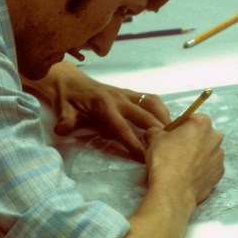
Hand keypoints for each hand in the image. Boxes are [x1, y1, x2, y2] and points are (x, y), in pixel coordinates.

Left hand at [23, 61, 168, 158]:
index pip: (122, 128)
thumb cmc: (67, 99)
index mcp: (103, 105)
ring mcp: (125, 93)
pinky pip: (149, 98)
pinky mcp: (129, 92)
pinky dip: (160, 109)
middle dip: (158, 130)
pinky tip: (167, 121)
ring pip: (151, 102)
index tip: (145, 156)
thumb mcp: (62, 111)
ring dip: (164, 117)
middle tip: (172, 146)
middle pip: (144, 114)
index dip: (134, 143)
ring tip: (175, 134)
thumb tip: (62, 130)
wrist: (68, 80)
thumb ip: (65, 121)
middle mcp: (118, 97)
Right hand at [144, 114, 223, 205]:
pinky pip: (209, 168)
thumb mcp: (154, 138)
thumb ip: (156, 130)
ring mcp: (219, 157)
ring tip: (181, 165)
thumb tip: (155, 132)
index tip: (170, 137)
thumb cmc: (164, 160)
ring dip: (196, 155)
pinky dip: (201, 170)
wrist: (173, 190)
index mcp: (202, 123)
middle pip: (201, 135)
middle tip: (175, 151)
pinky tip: (188, 175)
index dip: (178, 127)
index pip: (190, 119)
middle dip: (190, 141)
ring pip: (206, 152)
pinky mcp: (219, 173)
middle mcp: (215, 138)